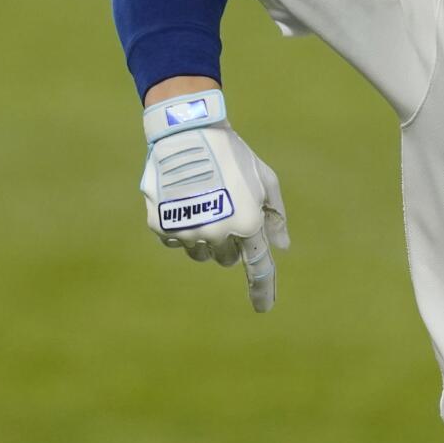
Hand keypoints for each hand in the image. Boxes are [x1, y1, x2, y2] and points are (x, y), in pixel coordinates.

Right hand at [139, 90, 288, 311]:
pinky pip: (176, 242)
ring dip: (206, 238)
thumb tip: (281, 246)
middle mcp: (218, 234)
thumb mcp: (266, 180)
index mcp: (248, 224)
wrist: (188, 134)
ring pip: (201, 254)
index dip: (262, 289)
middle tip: (228, 211)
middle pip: (227, 259)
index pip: (258, 266)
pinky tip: (185, 202)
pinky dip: (182, 229)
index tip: (264, 308)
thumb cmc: (235, 155)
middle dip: (231, 243)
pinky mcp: (161, 226)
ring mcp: (187, 232)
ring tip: (205, 203)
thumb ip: (275, 216)